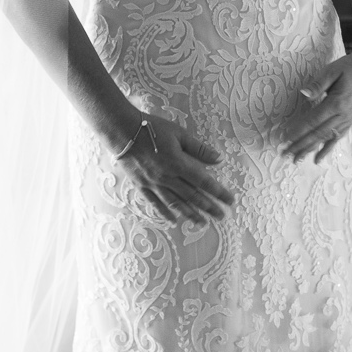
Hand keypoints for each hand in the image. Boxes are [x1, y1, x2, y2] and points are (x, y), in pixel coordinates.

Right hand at [114, 114, 233, 226]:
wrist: (122, 131)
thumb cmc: (152, 128)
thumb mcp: (179, 134)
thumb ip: (199, 149)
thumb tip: (218, 159)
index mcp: (178, 164)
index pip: (203, 181)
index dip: (218, 192)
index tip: (229, 200)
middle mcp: (167, 177)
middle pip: (192, 196)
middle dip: (208, 207)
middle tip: (221, 216)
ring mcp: (153, 183)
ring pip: (175, 203)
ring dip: (190, 214)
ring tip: (202, 223)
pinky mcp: (141, 185)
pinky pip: (155, 203)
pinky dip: (165, 212)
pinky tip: (174, 220)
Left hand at [277, 53, 351, 162]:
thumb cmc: (350, 67)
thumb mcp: (332, 70)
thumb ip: (317, 84)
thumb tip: (303, 94)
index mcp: (336, 102)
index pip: (313, 121)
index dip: (299, 131)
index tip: (286, 139)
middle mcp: (343, 114)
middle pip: (318, 134)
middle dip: (301, 145)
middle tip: (287, 154)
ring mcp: (348, 119)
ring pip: (327, 138)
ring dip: (311, 149)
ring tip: (298, 159)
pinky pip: (338, 137)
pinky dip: (328, 148)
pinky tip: (320, 156)